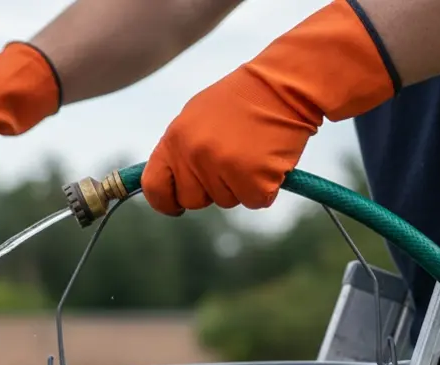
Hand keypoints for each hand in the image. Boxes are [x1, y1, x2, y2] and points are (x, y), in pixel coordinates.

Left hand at [142, 0, 397, 214]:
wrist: (285, 84)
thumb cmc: (243, 99)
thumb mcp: (197, 117)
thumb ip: (180, 149)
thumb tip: (169, 180)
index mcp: (174, 139)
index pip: (154, 186)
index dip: (165, 201)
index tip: (176, 205)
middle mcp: (193, 156)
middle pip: (192, 200)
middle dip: (211, 189)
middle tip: (232, 160)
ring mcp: (222, 168)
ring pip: (226, 200)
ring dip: (240, 184)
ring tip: (253, 151)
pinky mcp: (253, 179)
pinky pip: (255, 200)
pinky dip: (266, 187)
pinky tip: (269, 160)